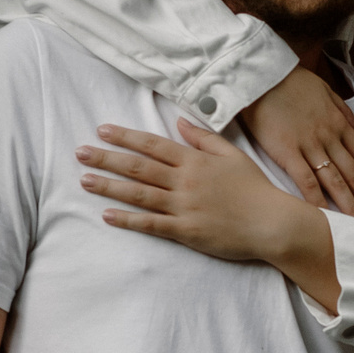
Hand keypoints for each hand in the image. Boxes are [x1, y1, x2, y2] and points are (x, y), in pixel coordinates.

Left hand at [78, 121, 326, 265]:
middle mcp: (185, 181)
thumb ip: (204, 138)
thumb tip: (181, 121)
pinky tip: (107, 215)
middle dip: (107, 158)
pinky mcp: (186, 231)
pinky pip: (151, 224)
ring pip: (139, 193)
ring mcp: (184, 206)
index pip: (153, 144)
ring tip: (85, 180)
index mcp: (195, 161)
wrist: (273, 223)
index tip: (103, 130)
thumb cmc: (255, 189)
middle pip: (138, 166)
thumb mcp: (232, 155)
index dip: (126, 136)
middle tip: (80, 153)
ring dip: (110, 186)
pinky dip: (128, 220)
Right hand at [242, 66, 353, 218]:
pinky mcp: (287, 152)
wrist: (263, 74)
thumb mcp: (326, 90)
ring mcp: (309, 145)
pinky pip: (306, 180)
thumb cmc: (292, 81)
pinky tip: (325, 217)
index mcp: (339, 123)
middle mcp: (330, 137)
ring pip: (336, 181)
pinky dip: (317, 200)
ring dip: (350, 205)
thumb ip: (345, 112)